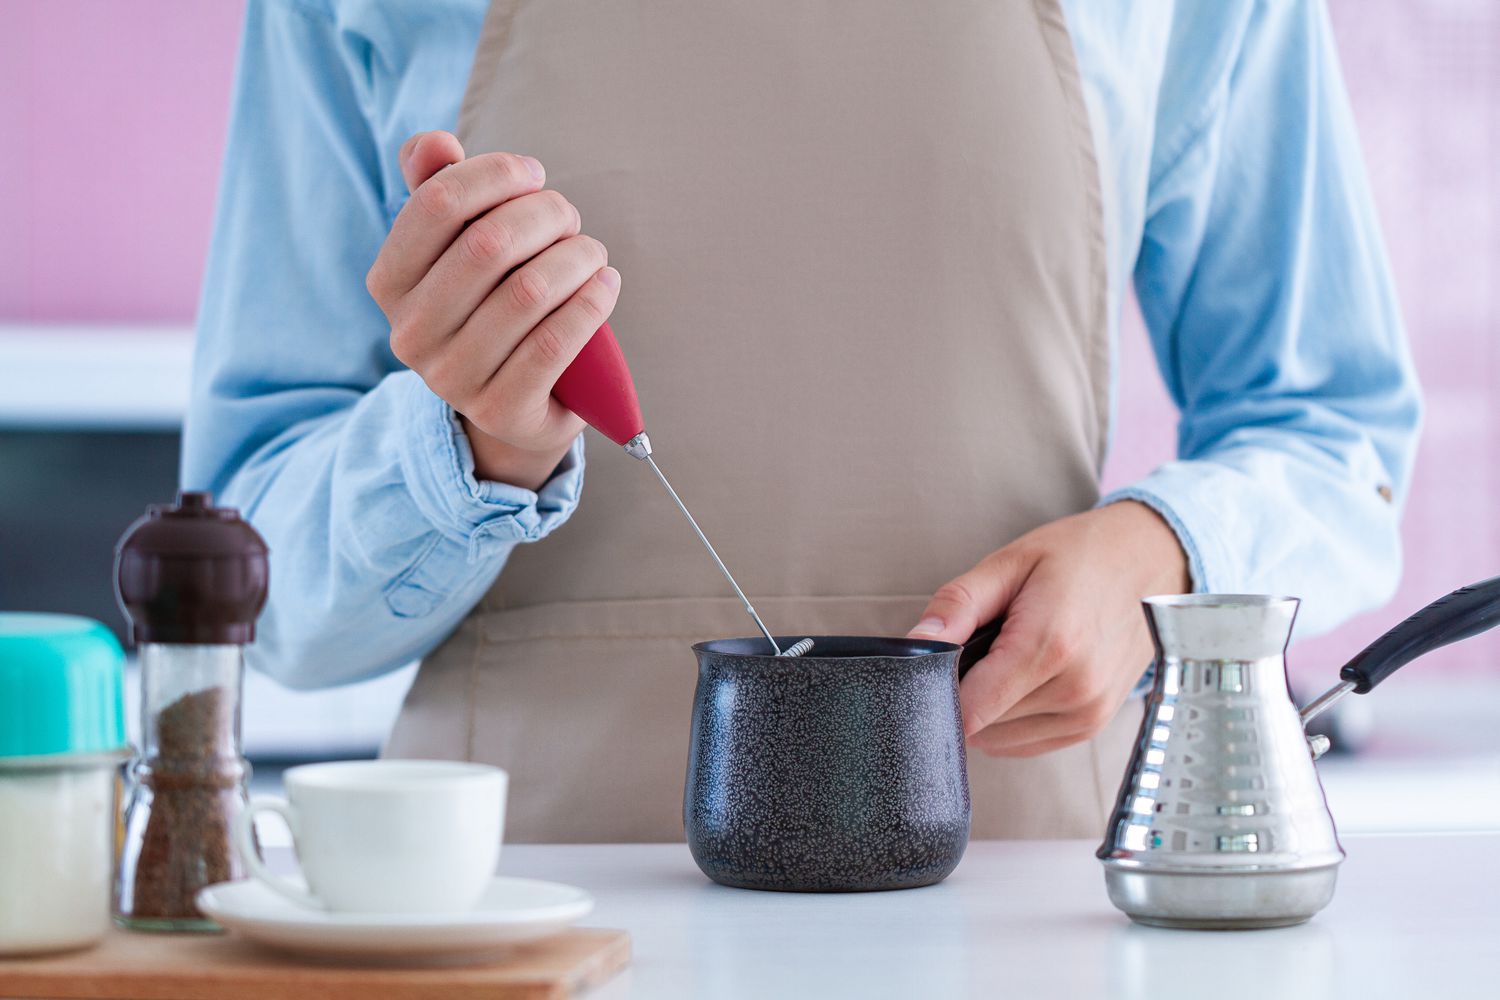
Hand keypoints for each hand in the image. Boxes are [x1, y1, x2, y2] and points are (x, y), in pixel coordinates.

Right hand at [366, 130, 620, 490]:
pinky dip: (591, 303)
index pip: (435, 204)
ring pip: (528, 292)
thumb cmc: (490, 304)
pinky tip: (605, 285)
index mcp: (389, 282)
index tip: (534, 175)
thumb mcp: (459, 249)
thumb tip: (435, 144)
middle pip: (488, 244)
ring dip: (576, 258)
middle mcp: (410, 333)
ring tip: (593, 253)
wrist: (514, 404)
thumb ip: (440, 188)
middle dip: (545, 215)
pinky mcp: (502, 411)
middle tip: (570, 218)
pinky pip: (556, 342)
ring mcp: (453, 379)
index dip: (494, 174)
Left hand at [908, 501, 1189, 757]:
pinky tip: (1023, 678)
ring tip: (1009, 656)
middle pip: (981, 725)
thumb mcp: (1009, 563)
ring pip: (1001, 740)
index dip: (939, 692)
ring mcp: (1089, 713)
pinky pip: (1028, 743)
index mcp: (1049, 645)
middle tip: (981, 646)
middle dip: (965, 692)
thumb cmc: (1079, 557)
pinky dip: (1012, 719)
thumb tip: (917, 643)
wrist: (1149, 562)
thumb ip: (957, 605)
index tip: (937, 667)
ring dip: (990, 708)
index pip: (969, 709)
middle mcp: (1075, 689)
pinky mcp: (1093, 725)